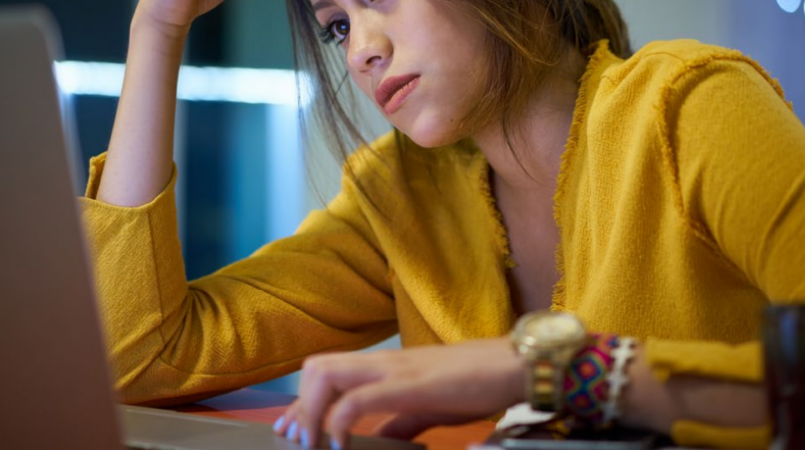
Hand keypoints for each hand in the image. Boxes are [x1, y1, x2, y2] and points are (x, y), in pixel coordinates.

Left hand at [272, 337, 526, 448]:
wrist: (514, 364)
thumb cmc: (476, 383)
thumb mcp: (429, 407)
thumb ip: (400, 422)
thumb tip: (377, 441)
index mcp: (386, 367)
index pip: (327, 372)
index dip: (301, 403)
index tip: (290, 431)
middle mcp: (383, 362)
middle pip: (317, 367)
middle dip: (298, 406)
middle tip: (298, 441)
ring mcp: (395, 370)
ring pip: (327, 375)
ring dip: (311, 412)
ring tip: (314, 443)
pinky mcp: (411, 384)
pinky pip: (360, 398)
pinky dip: (341, 421)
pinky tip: (342, 444)